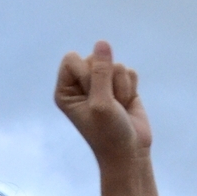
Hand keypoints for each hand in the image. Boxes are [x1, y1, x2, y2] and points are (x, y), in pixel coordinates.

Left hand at [54, 42, 151, 163]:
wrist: (129, 152)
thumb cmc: (108, 133)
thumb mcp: (101, 103)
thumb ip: (101, 72)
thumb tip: (102, 43)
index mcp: (65, 89)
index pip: (72, 58)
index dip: (86, 74)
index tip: (93, 96)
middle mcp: (81, 84)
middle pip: (95, 58)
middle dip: (107, 82)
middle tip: (108, 106)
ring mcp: (102, 83)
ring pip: (115, 64)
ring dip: (121, 88)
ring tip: (118, 108)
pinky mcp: (121, 85)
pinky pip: (129, 72)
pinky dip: (131, 89)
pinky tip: (127, 105)